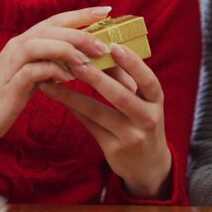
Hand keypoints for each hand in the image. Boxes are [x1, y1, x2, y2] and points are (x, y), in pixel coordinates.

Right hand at [0, 6, 111, 149]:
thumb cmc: (8, 96)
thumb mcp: (33, 75)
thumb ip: (51, 63)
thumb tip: (81, 58)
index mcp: (26, 41)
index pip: (57, 20)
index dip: (82, 14)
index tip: (107, 10)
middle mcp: (18, 45)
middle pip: (52, 27)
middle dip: (81, 32)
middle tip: (104, 45)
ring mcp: (12, 63)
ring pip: (42, 43)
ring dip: (68, 49)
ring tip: (90, 60)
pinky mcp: (10, 84)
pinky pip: (34, 70)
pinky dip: (54, 71)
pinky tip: (69, 79)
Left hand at [39, 43, 171, 197]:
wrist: (149, 165)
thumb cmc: (143, 121)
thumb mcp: (144, 101)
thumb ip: (126, 79)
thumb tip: (100, 49)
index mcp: (157, 101)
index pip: (148, 80)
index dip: (132, 63)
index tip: (113, 46)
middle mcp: (147, 119)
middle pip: (120, 96)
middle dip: (97, 77)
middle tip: (76, 60)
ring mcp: (130, 136)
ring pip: (98, 112)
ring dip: (74, 93)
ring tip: (55, 77)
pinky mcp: (113, 149)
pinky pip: (89, 124)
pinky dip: (73, 107)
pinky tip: (58, 95)